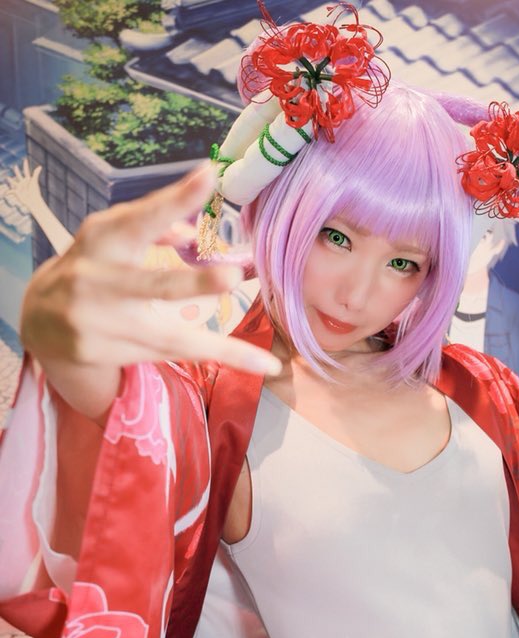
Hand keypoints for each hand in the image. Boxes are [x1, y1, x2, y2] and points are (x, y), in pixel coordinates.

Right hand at [7, 158, 43, 213]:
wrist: (33, 201)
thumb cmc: (35, 191)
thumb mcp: (34, 181)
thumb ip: (36, 173)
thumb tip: (40, 166)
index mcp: (28, 179)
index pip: (26, 170)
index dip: (25, 165)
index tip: (25, 159)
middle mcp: (23, 182)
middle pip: (19, 175)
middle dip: (17, 171)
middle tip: (15, 166)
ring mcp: (19, 187)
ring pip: (13, 182)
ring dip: (10, 180)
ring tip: (7, 177)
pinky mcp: (16, 193)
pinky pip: (11, 192)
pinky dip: (8, 192)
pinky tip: (5, 193)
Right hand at [20, 163, 280, 375]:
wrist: (40, 320)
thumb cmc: (92, 267)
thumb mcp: (111, 237)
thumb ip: (150, 228)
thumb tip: (189, 233)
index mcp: (103, 239)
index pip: (141, 219)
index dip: (173, 200)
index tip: (208, 176)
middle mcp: (100, 281)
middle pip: (152, 286)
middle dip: (192, 284)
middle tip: (232, 277)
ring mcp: (103, 323)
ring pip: (171, 337)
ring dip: (221, 347)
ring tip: (265, 361)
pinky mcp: (108, 353)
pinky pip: (173, 356)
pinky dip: (218, 359)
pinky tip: (259, 367)